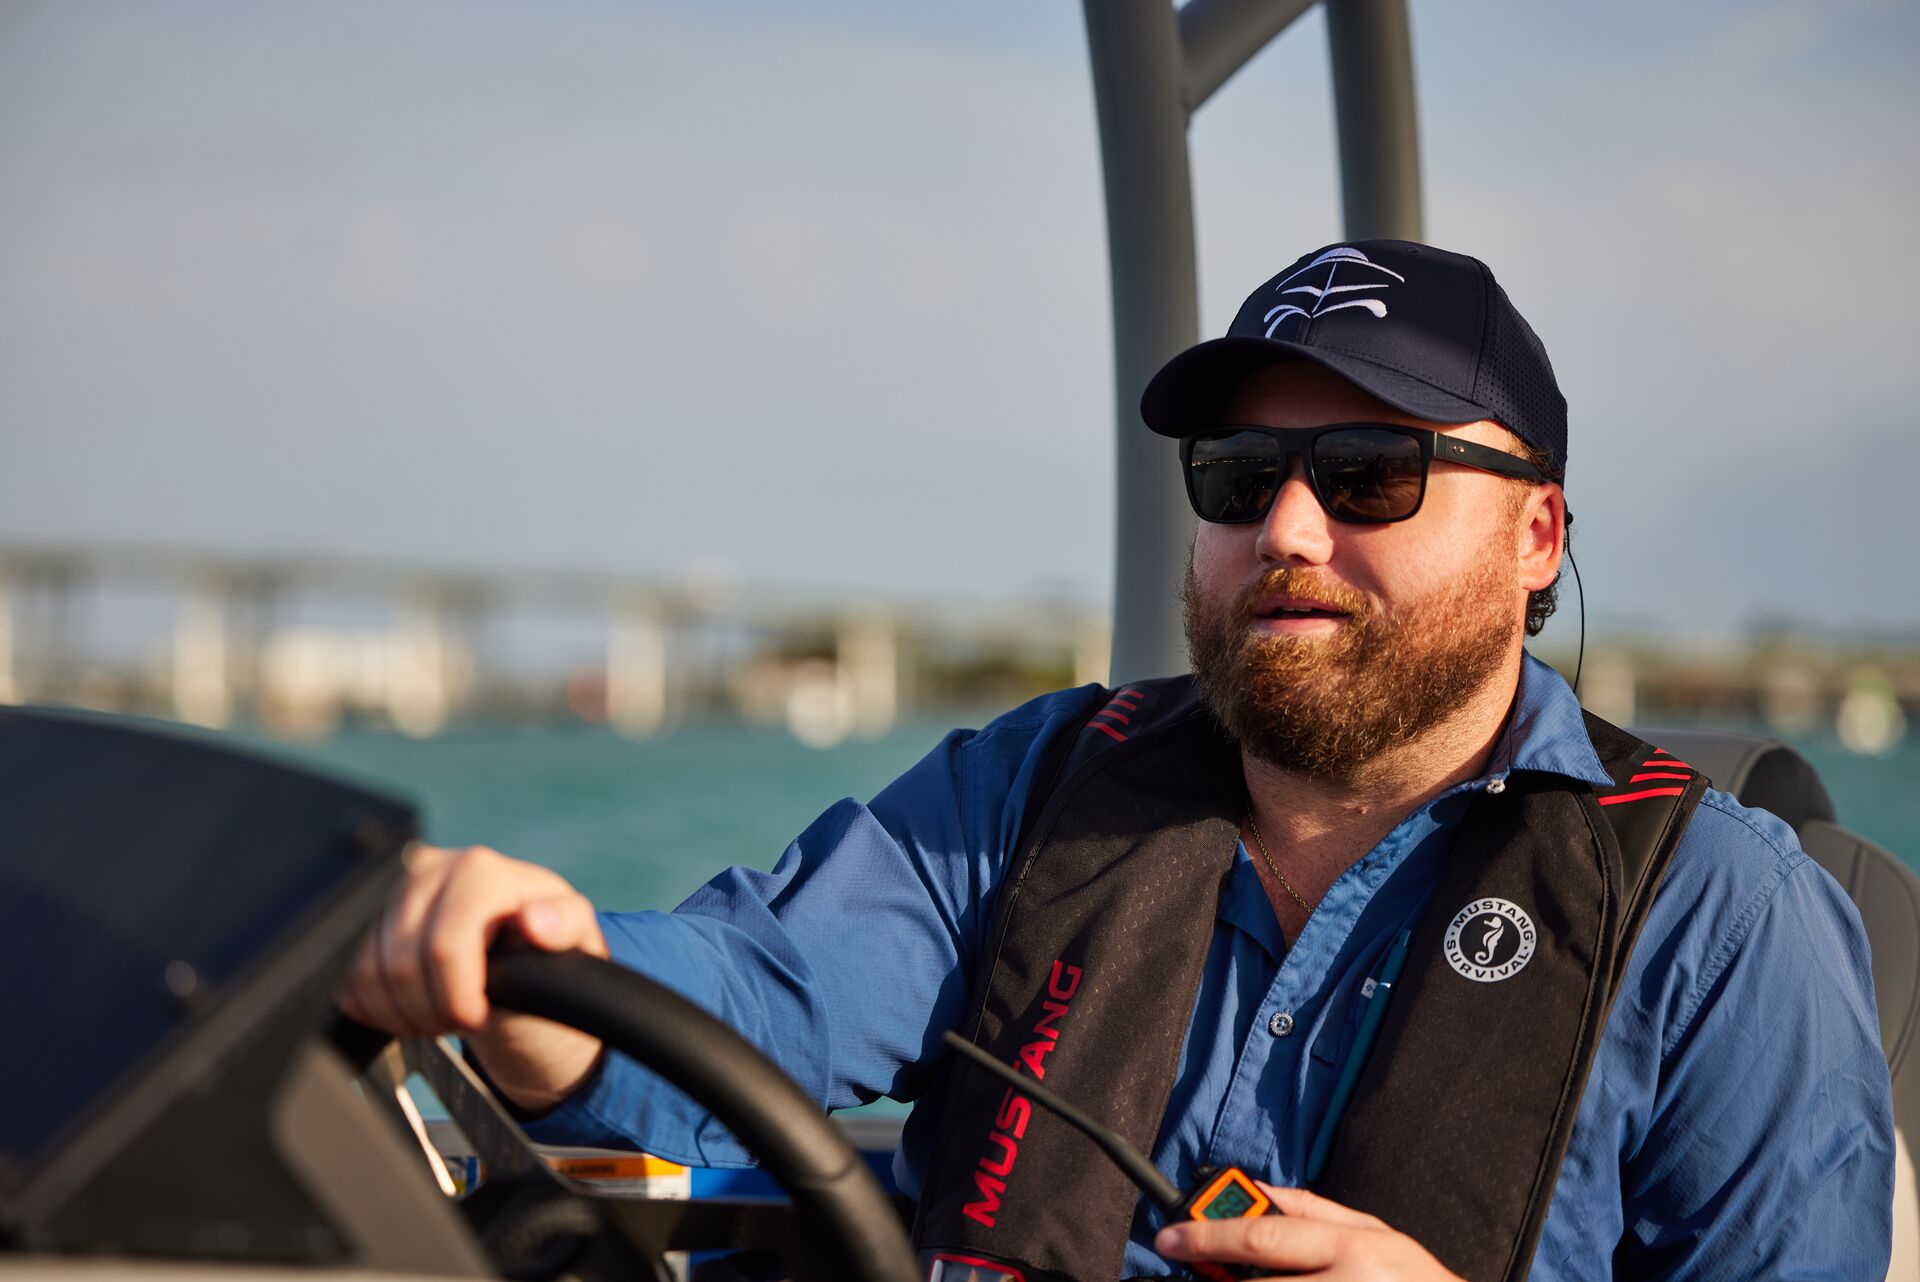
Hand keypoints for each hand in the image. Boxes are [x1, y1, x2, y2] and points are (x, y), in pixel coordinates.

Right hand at [336, 843, 609, 1112]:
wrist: (514, 937)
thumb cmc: (548, 937)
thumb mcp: (574, 932)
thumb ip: (564, 925)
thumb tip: (536, 921)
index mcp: (478, 870)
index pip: (443, 949)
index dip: (456, 997)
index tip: (479, 1018)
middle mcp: (428, 870)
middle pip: (401, 966)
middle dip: (432, 1011)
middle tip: (463, 1021)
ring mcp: (391, 892)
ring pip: (368, 975)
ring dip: (405, 1014)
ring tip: (443, 1014)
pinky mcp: (365, 918)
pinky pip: (350, 980)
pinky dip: (380, 1009)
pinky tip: (417, 1006)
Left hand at [1155, 1185, 1463, 1280]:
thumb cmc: (1414, 1279)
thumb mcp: (1374, 1231)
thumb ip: (1310, 1208)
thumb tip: (1257, 1190)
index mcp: (1352, 1248)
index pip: (1262, 1237)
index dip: (1206, 1236)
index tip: (1170, 1239)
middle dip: (1218, 1279)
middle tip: (1198, 1272)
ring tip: (1241, 1280)